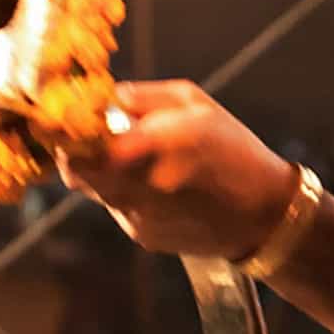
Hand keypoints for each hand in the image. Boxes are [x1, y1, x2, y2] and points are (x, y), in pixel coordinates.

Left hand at [57, 82, 297, 259]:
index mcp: (157, 143)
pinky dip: (126, 195)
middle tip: (90, 138)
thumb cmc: (234, 150)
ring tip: (140, 162)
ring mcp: (139, 215)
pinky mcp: (144, 236)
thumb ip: (144, 97)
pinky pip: (118, 209)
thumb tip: (105, 97)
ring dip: (104, 174)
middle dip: (77, 153)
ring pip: (96, 191)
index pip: (84, 145)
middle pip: (76, 172)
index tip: (71, 121)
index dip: (68, 134)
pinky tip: (159, 189)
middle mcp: (142, 184)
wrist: (265, 214)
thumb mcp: (196, 104)